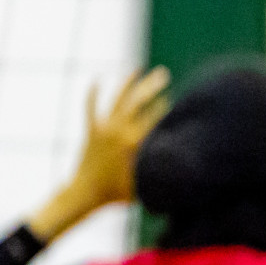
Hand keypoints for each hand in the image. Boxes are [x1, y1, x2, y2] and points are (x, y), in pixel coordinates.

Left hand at [73, 68, 169, 206]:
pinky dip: (93, 93)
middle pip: (137, 101)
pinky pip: (90, 107)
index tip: (179, 99)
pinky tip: (97, 79)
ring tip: (138, 70)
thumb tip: (181, 159)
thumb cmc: (116, 193)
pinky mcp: (91, 130)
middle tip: (163, 74)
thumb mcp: (145, 182)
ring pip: (117, 99)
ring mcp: (103, 128)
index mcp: (133, 142)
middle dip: (151, 86)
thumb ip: (161, 168)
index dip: (168, 106)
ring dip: (128, 83)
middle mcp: (118, 129)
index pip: (155, 117)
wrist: (84, 194)